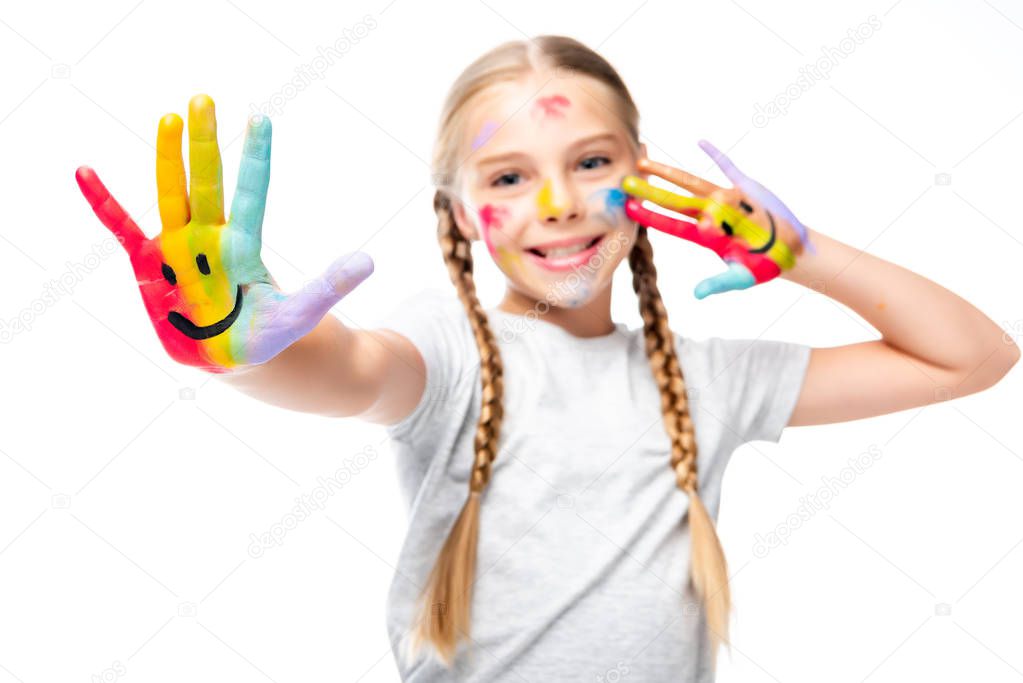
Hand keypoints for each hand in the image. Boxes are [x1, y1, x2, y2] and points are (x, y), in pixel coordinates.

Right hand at [75, 94, 373, 372]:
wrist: (229, 358)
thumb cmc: (264, 335)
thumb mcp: (301, 314)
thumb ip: (330, 287)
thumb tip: (370, 260)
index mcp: (244, 247)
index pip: (251, 194)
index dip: (254, 159)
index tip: (260, 119)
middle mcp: (210, 239)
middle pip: (207, 184)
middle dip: (205, 144)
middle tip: (203, 100)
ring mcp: (178, 248)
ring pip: (171, 195)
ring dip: (169, 159)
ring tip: (169, 118)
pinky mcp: (148, 265)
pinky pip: (123, 229)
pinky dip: (105, 203)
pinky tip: (87, 171)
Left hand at [622, 139, 810, 298]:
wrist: (790, 249)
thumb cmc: (765, 265)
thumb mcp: (741, 278)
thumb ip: (719, 284)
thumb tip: (697, 294)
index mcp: (707, 235)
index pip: (672, 223)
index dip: (651, 215)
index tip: (630, 208)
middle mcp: (711, 214)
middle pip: (674, 200)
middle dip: (650, 190)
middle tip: (625, 181)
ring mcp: (726, 199)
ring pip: (692, 181)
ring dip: (668, 171)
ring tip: (644, 162)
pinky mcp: (745, 188)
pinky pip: (728, 167)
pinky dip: (716, 155)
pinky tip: (700, 143)